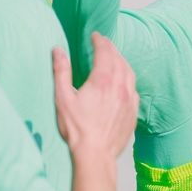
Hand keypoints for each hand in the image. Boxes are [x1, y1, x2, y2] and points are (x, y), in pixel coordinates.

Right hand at [52, 34, 137, 161]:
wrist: (95, 155)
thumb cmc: (77, 129)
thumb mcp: (62, 98)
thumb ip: (61, 71)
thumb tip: (58, 51)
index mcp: (102, 80)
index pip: (105, 52)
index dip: (100, 41)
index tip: (95, 36)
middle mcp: (119, 87)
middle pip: (119, 59)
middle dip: (111, 48)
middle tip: (103, 42)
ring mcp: (129, 100)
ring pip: (129, 72)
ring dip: (121, 61)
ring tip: (114, 57)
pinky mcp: (133, 112)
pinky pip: (133, 88)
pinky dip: (128, 78)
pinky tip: (123, 81)